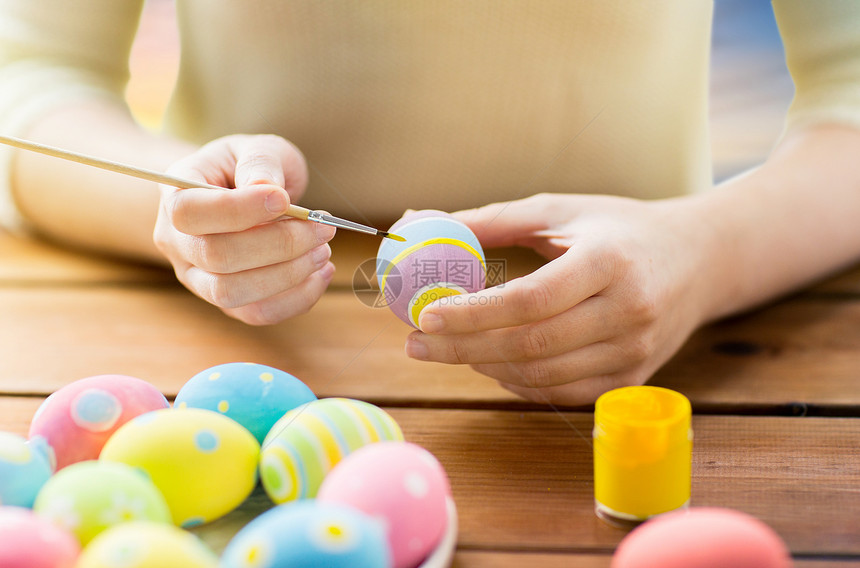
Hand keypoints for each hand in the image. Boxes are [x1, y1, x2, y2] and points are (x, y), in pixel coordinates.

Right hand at [153, 134, 335, 324]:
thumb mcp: (256, 147)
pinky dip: (296, 299)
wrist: (243, 193)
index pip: (191, 212)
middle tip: (322, 229)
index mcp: (174, 195)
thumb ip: (260, 162)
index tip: (284, 198)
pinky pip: (256, 313)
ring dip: (288, 276)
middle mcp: (177, 242)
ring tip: (322, 250)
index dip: (239, 210)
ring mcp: (197, 277)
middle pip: (216, 257)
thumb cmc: (248, 167)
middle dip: (279, 245)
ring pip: (232, 293)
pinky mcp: (227, 301)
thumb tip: (266, 189)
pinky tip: (321, 273)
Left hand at [404, 193, 715, 405]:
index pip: (529, 300)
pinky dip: (518, 384)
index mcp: (608, 262)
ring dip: (485, 367)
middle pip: (530, 345)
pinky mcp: (633, 378)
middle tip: (416, 343)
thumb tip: (419, 222)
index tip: (424, 314)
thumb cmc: (621, 228)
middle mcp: (627, 312)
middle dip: (463, 348)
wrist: (700, 260)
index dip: (472, 313)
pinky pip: (563, 394)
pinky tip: (492, 364)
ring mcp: (634, 352)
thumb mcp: (560, 210)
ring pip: (542, 375)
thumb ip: (493, 221)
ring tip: (448, 349)